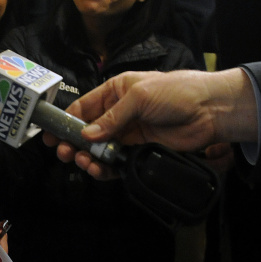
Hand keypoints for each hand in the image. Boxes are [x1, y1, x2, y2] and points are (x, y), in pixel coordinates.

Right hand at [47, 69, 258, 179]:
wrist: (210, 110)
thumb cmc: (175, 92)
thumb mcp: (139, 97)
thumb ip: (112, 118)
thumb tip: (86, 136)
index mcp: (115, 91)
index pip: (83, 107)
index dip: (65, 121)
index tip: (50, 136)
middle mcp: (119, 112)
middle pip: (88, 132)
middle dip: (73, 144)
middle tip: (65, 155)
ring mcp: (129, 133)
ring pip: (100, 150)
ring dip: (89, 158)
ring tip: (84, 164)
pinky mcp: (141, 150)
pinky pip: (117, 162)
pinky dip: (106, 168)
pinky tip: (100, 170)